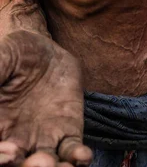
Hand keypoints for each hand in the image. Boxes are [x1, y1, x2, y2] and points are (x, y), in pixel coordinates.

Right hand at [0, 30, 91, 166]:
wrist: (44, 46)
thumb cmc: (15, 52)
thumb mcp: (1, 59)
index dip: (0, 157)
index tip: (8, 152)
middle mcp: (16, 140)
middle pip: (19, 166)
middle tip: (40, 161)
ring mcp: (43, 138)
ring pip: (47, 166)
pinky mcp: (68, 130)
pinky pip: (71, 150)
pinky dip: (77, 158)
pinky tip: (83, 155)